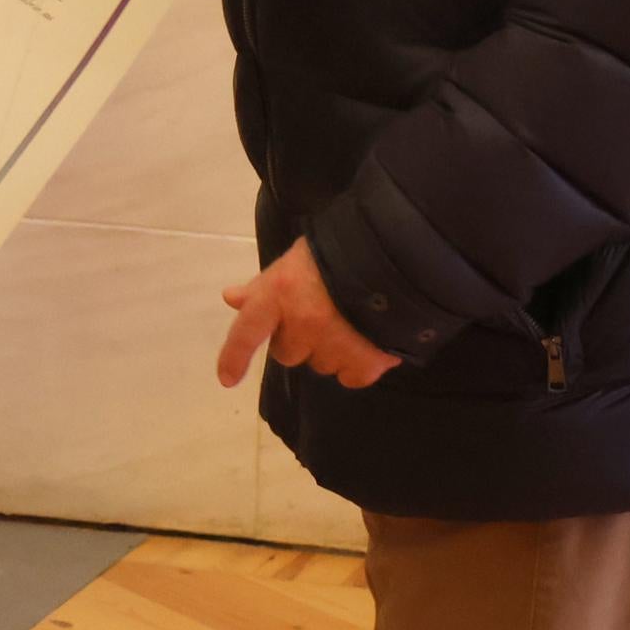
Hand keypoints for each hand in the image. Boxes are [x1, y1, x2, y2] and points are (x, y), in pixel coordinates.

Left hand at [216, 241, 401, 390]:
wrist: (402, 255)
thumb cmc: (342, 250)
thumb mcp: (297, 260)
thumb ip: (265, 286)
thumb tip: (232, 298)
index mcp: (281, 292)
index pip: (247, 330)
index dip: (234, 357)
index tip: (227, 379)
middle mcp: (303, 323)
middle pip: (287, 353)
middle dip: (298, 340)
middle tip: (319, 316)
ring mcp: (335, 345)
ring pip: (321, 365)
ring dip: (330, 351)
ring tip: (351, 322)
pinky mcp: (366, 362)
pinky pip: (351, 377)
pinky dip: (357, 365)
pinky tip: (368, 340)